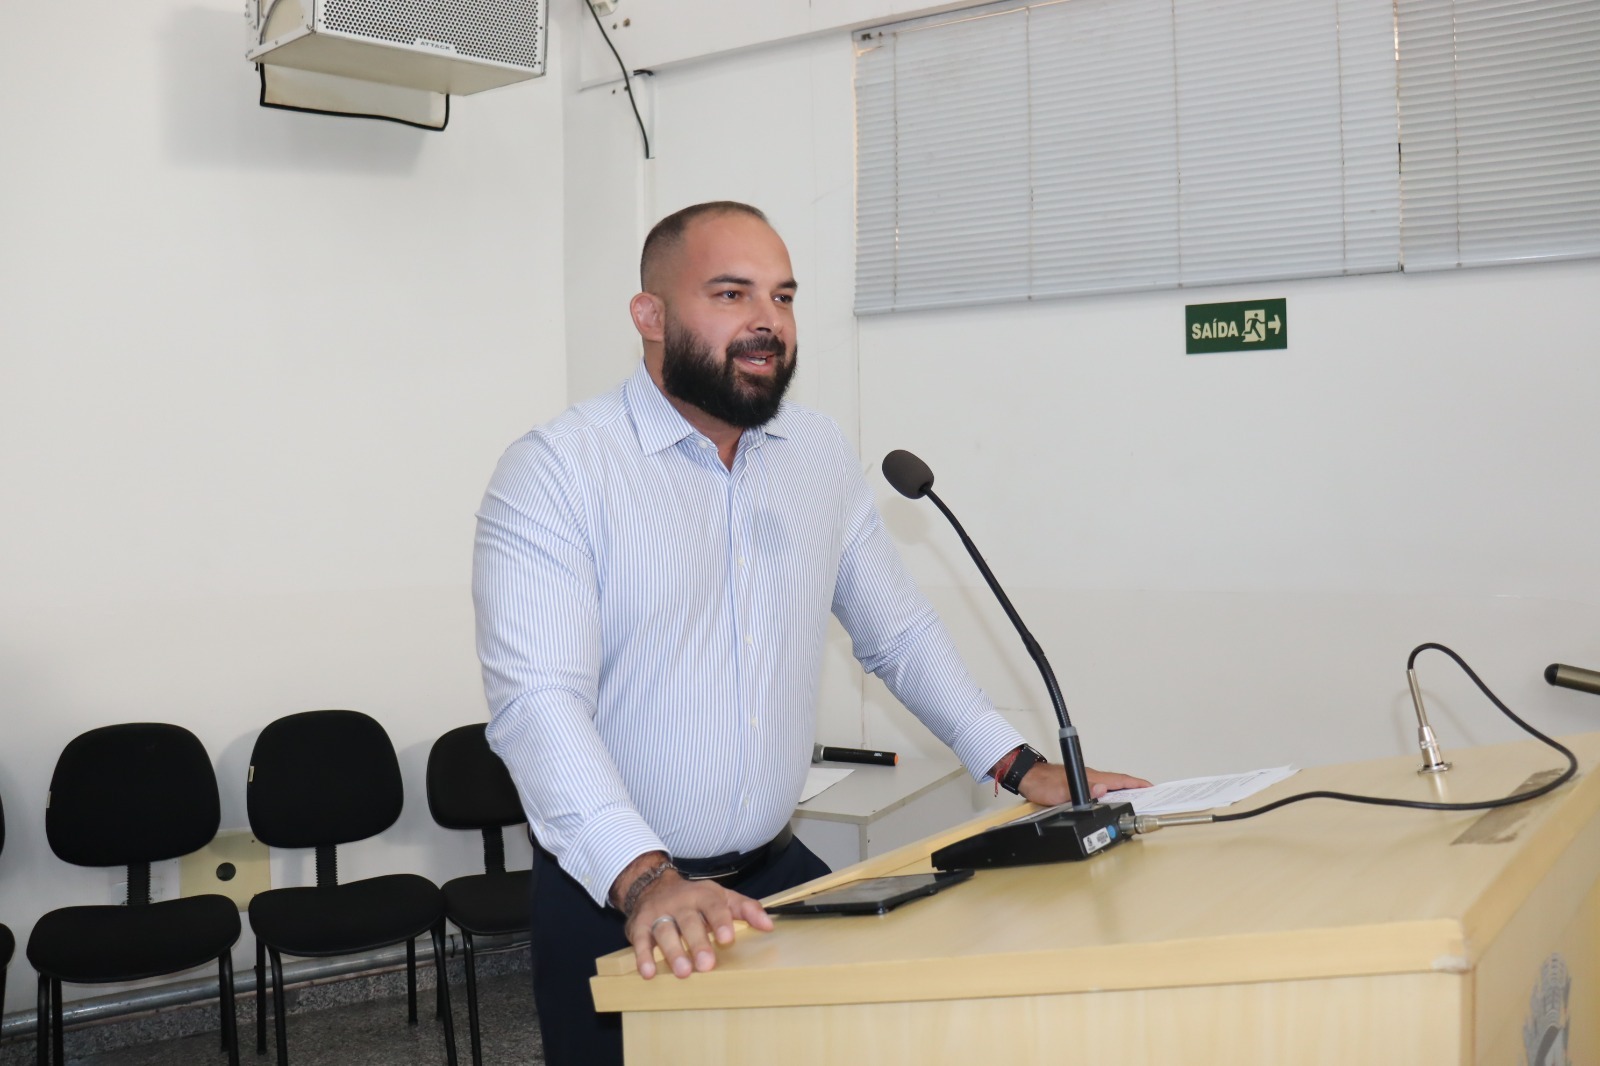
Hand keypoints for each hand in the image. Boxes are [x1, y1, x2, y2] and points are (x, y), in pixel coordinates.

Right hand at [617, 865, 773, 979]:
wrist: (652, 885)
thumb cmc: (695, 899)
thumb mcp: (722, 897)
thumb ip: (745, 909)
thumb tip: (769, 925)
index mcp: (703, 895)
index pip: (713, 906)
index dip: (720, 921)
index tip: (727, 939)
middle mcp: (680, 903)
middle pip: (689, 921)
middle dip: (698, 943)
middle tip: (706, 964)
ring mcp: (658, 913)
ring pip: (665, 931)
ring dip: (673, 952)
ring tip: (683, 972)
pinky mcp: (639, 925)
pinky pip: (640, 940)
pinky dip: (643, 956)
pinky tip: (648, 972)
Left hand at [1016, 762, 1151, 806]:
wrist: (1027, 777)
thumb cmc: (1042, 783)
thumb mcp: (1061, 791)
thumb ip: (1083, 791)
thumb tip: (1102, 790)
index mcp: (1091, 777)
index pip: (1119, 780)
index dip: (1137, 784)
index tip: (1151, 788)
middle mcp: (1091, 777)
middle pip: (1118, 783)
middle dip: (1135, 789)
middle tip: (1149, 797)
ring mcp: (1085, 779)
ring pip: (1109, 786)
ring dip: (1123, 792)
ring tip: (1134, 800)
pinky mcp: (1078, 784)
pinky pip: (1099, 789)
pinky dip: (1110, 794)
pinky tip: (1109, 800)